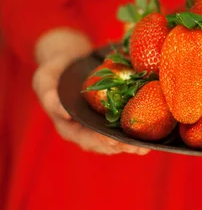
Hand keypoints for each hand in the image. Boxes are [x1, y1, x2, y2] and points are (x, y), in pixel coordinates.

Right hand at [33, 28, 149, 155]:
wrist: (69, 62)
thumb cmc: (54, 71)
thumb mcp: (45, 79)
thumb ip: (49, 95)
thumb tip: (64, 112)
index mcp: (68, 127)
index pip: (85, 138)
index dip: (99, 141)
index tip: (113, 141)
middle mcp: (84, 131)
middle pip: (104, 144)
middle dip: (121, 147)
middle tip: (137, 148)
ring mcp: (98, 127)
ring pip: (115, 140)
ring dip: (131, 144)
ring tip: (146, 146)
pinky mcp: (110, 119)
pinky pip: (122, 128)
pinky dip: (134, 132)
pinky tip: (149, 133)